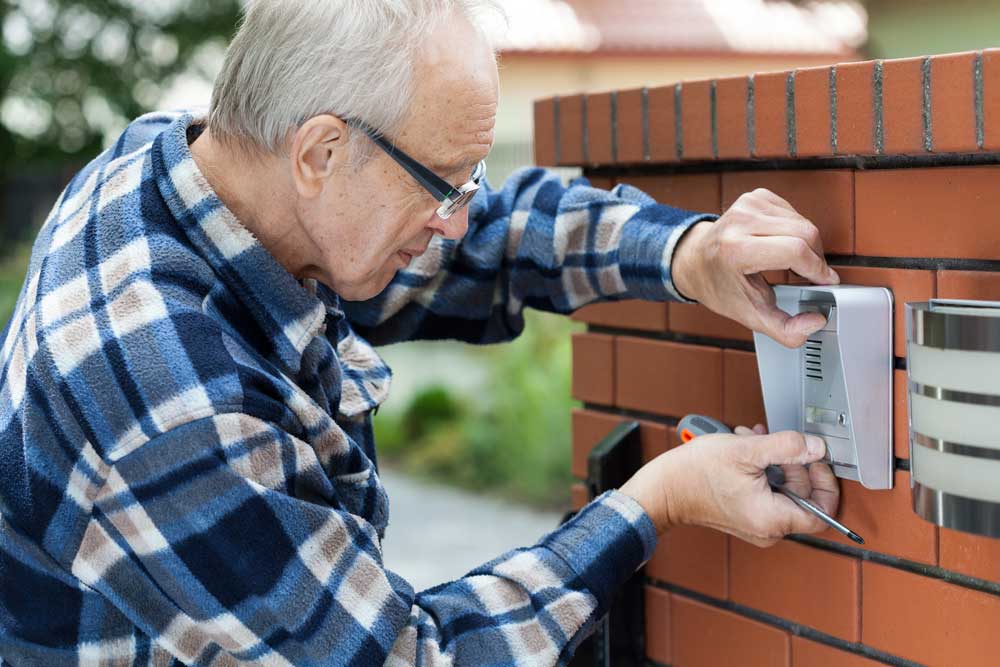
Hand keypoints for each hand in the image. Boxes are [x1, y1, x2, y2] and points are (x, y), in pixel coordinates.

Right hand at [619, 424, 838, 546]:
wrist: (662, 489)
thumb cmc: (695, 474)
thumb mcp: (746, 451)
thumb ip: (787, 447)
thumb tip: (816, 447)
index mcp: (773, 519)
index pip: (824, 511)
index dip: (825, 482)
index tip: (815, 459)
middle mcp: (768, 528)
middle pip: (803, 496)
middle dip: (792, 463)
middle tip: (777, 444)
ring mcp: (756, 524)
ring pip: (783, 490)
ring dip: (773, 461)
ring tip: (753, 441)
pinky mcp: (744, 515)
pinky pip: (766, 493)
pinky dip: (761, 470)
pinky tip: (745, 451)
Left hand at [671, 188, 840, 347]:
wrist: (694, 261)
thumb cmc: (720, 288)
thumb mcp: (750, 316)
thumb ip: (785, 329)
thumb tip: (816, 322)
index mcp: (735, 250)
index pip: (793, 251)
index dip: (817, 268)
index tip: (826, 281)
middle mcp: (740, 222)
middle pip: (805, 233)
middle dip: (816, 258)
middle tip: (812, 276)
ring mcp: (747, 205)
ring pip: (802, 222)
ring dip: (808, 245)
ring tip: (795, 263)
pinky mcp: (754, 196)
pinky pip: (793, 212)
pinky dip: (796, 230)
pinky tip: (782, 244)